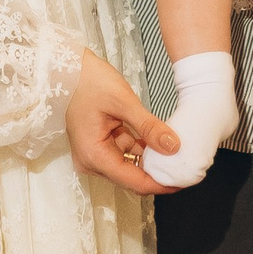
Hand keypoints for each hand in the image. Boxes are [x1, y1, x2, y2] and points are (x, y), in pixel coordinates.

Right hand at [65, 47, 180, 196]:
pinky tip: (161, 142)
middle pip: (131, 178)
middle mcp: (92, 162)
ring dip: (152, 161)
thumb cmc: (89, 81)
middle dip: (158, 174)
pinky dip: (142, 149)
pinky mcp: (99, 146)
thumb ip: (148, 126)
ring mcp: (95, 155)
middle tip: (185, 168)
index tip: (183, 182)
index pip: (133, 182)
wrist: (67, 69)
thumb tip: (174, 146)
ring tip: (178, 154)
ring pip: (130, 166)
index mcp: (94, 156)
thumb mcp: (123, 102)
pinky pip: (125, 154)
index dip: (160, 185)